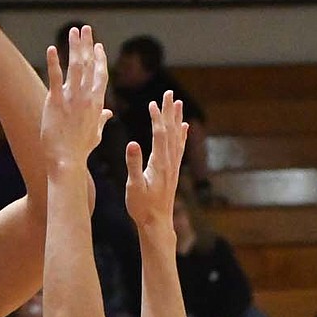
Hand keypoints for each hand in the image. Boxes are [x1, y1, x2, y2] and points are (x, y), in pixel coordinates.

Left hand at [40, 26, 110, 168]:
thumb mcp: (96, 133)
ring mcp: (71, 97)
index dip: (99, 58)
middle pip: (89, 64)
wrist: (67, 159)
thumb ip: (102, 119)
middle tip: (85, 29)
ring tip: (72, 31)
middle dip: (87, 44)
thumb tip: (109, 114)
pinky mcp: (55, 101)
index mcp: (98, 103)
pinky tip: (52, 48)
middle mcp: (86, 96)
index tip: (98, 45)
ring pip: (75, 66)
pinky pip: (55, 77)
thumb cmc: (81, 149)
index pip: (101, 74)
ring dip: (74, 46)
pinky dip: (54, 62)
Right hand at [124, 92, 187, 230]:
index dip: (156, 118)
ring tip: (178, 103)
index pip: (159, 135)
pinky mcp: (173, 171)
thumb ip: (133, 165)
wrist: (157, 222)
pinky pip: (179, 148)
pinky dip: (182, 135)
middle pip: (170, 131)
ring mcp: (173, 166)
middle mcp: (169, 162)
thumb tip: (132, 144)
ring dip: (176, 119)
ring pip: (177, 137)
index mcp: (159, 163)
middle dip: (169, 111)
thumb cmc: (142, 207)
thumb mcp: (133, 186)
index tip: (153, 103)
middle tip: (169, 93)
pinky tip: (184, 127)